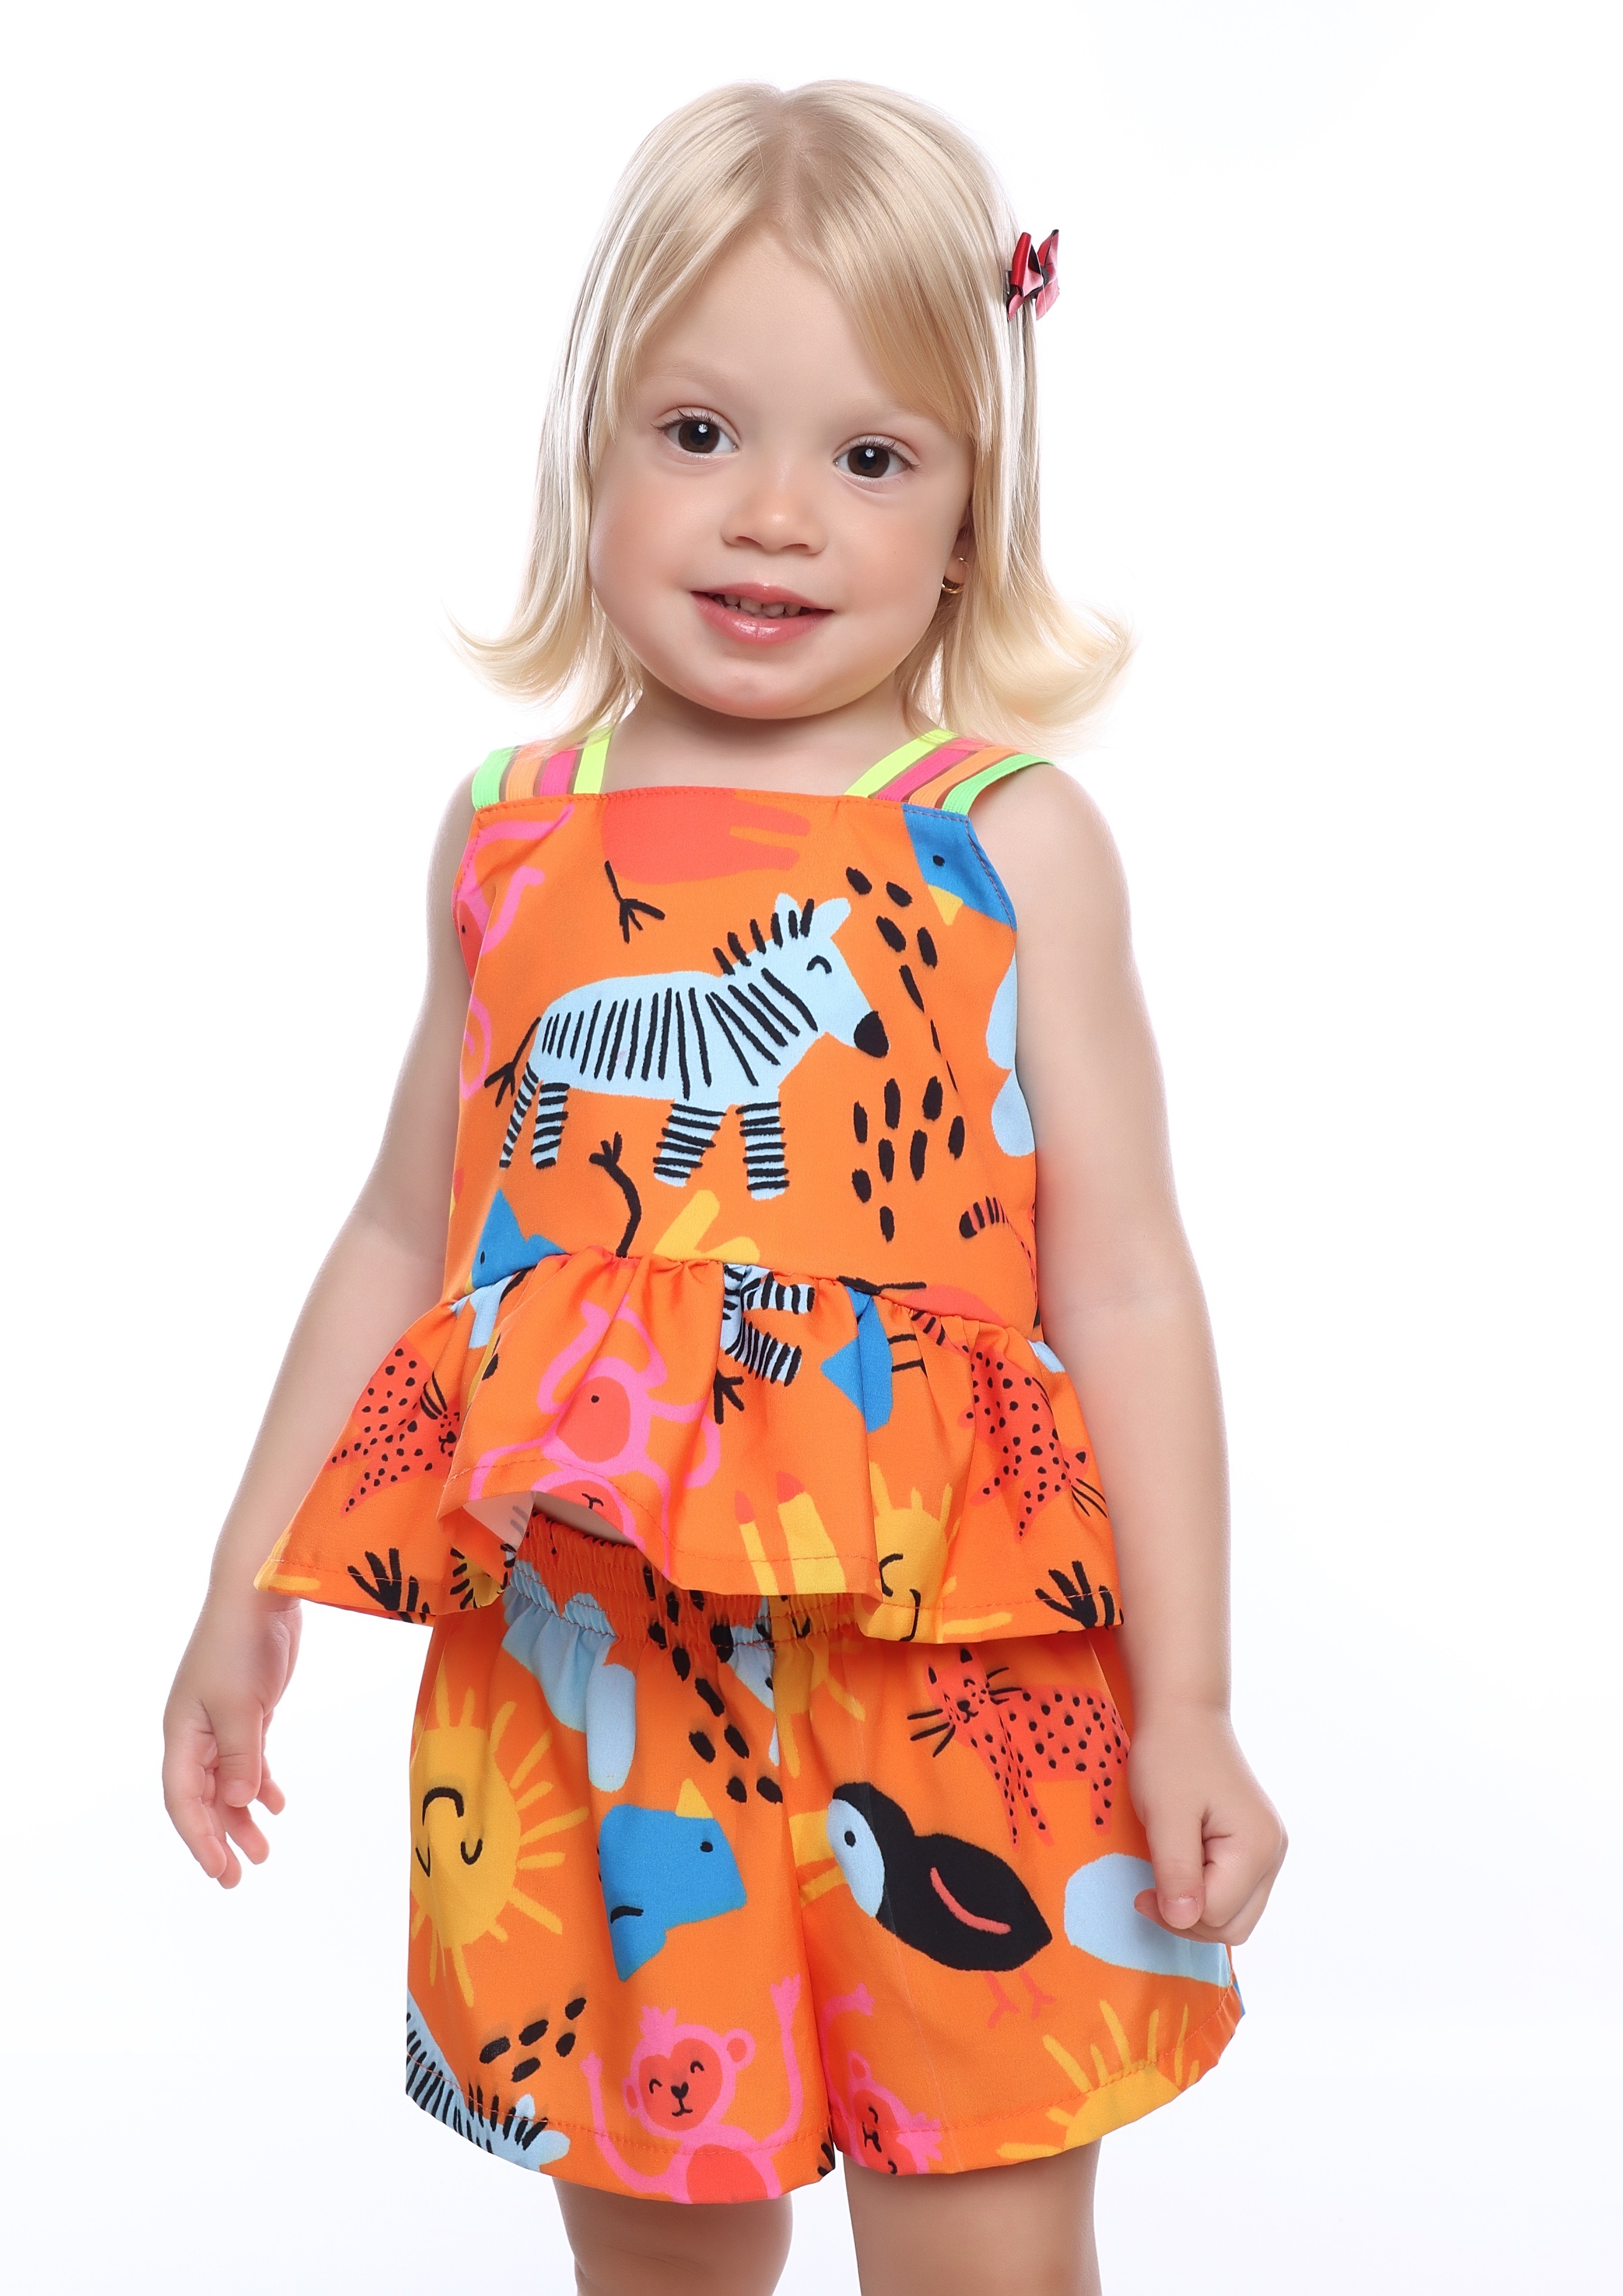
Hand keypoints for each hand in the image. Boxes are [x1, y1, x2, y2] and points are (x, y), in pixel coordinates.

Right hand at [162, 1589, 301, 1886]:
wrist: (258, 1594)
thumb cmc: (240, 1644)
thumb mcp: (240, 1705)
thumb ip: (241, 1756)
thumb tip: (240, 1803)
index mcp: (182, 1733)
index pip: (183, 1799)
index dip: (198, 1838)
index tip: (219, 1871)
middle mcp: (195, 1733)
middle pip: (203, 1798)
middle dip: (219, 1839)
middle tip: (239, 1878)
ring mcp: (221, 1722)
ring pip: (227, 1783)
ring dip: (242, 1817)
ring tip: (264, 1852)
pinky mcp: (247, 1711)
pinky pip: (248, 1759)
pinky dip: (260, 1782)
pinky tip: (276, 1805)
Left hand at [1127, 1704, 1284, 1945]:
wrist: (1185, 1714)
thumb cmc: (1171, 1757)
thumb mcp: (1165, 1815)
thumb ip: (1177, 1871)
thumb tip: (1183, 1920)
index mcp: (1257, 1847)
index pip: (1216, 1916)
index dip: (1173, 1911)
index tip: (1140, 1890)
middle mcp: (1273, 1854)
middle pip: (1233, 1926)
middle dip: (1188, 1918)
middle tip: (1150, 1889)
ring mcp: (1268, 1851)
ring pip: (1236, 1915)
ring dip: (1197, 1908)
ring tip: (1166, 1875)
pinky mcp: (1256, 1847)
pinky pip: (1235, 1893)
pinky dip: (1206, 1893)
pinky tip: (1184, 1869)